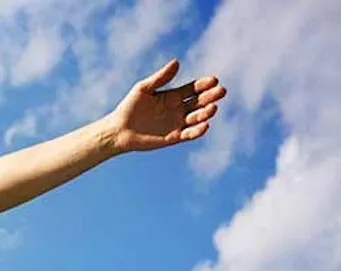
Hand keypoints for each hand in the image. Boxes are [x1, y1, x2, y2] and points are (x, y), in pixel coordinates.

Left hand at [105, 59, 226, 152]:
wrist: (119, 129)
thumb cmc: (129, 107)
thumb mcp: (144, 89)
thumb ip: (160, 78)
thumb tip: (176, 62)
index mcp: (173, 95)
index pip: (194, 89)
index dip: (204, 85)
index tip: (214, 80)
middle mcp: (179, 109)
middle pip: (200, 102)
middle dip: (211, 97)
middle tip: (221, 92)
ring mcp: (177, 123)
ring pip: (197, 117)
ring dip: (206, 113)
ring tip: (212, 108)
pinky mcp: (174, 137)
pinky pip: (190, 133)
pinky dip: (198, 130)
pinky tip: (205, 125)